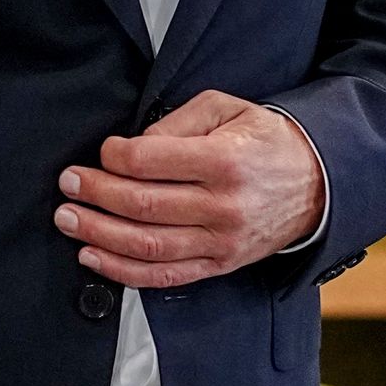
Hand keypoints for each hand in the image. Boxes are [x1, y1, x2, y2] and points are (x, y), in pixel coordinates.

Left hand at [55, 92, 326, 289]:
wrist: (317, 184)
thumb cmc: (265, 141)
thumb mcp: (228, 109)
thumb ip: (177, 122)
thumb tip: (132, 149)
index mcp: (224, 161)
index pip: (150, 161)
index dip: (114, 157)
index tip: (100, 152)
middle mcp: (223, 206)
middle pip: (142, 206)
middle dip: (95, 195)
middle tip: (68, 184)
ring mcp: (221, 242)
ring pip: (148, 246)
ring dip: (99, 235)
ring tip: (69, 220)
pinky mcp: (220, 264)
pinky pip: (165, 276)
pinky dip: (124, 271)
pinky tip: (94, 257)